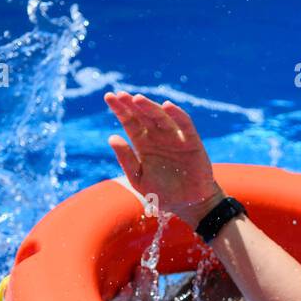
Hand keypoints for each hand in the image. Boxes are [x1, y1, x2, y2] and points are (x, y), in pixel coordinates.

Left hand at [104, 91, 223, 222]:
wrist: (188, 205)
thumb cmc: (162, 193)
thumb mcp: (138, 179)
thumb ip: (126, 159)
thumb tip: (111, 137)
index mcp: (142, 143)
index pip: (129, 121)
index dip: (120, 109)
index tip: (109, 97)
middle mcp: (157, 136)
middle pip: (142, 115)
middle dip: (132, 104)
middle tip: (121, 95)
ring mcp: (174, 137)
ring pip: (161, 116)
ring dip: (149, 107)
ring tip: (137, 99)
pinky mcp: (191, 141)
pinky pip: (184, 124)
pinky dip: (177, 114)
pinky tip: (167, 106)